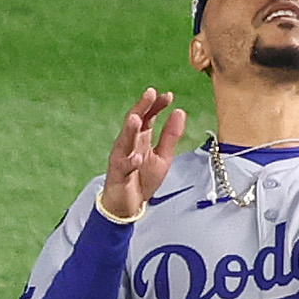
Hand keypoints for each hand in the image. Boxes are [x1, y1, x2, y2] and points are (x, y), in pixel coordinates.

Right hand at [99, 88, 185, 220]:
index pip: (148, 116)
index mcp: (141, 138)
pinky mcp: (118, 173)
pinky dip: (130, 162)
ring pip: (124, 140)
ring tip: (137, 118)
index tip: (168, 95)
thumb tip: (180, 111)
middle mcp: (130, 144)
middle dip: (141, 107)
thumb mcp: (163, 156)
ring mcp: (121, 157)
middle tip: (149, 93)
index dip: (156, 105)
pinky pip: (124, 166)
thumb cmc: (143, 179)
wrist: (129, 205)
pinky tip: (137, 158)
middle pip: (134, 121)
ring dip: (130, 130)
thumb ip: (171, 135)